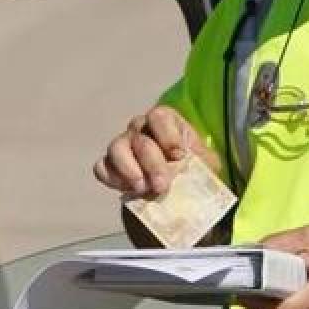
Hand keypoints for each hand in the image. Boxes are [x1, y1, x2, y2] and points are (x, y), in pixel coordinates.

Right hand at [92, 106, 214, 196]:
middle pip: (140, 138)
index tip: (179, 156)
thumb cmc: (193, 170)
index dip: (168, 135)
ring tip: (142, 188)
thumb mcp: (206, 164)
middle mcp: (140, 129)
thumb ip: (202, 161)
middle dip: (152, 163)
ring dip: (129, 169)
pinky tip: (128, 190)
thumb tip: (194, 164)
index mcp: (165, 122)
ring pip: (116, 148)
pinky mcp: (110, 166)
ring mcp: (123, 146)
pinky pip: (102, 167)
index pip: (159, 116)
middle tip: (161, 186)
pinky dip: (112, 178)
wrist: (177, 193)